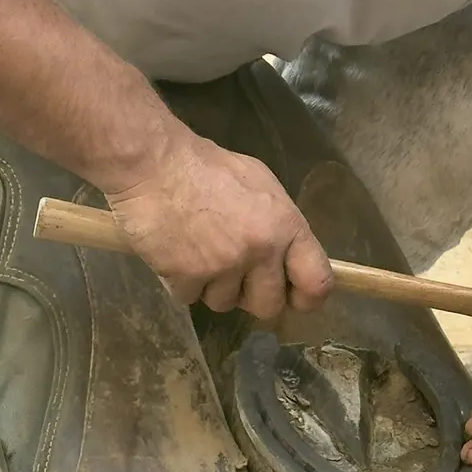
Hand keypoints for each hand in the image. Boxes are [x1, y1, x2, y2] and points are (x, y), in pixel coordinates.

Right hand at [104, 128, 331, 316]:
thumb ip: (279, 225)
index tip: (296, 300)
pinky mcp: (187, 277)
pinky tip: (175, 253)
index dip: (308, 299)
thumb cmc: (208, 168)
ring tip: (198, 252)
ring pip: (224, 304)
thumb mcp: (260, 185)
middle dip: (251, 296)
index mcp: (285, 226)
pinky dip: (181, 282)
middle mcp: (260, 251)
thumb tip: (286, 258)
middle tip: (235, 275)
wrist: (155, 164)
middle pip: (269, 306)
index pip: (316, 282)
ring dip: (212, 287)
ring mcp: (223, 266)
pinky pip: (190, 298)